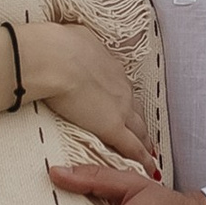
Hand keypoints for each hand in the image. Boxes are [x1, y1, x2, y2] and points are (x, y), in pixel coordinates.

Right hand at [18, 21, 153, 166]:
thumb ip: (77, 43)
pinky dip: (142, 159)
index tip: (126, 108)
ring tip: (150, 153)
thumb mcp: (74, 35)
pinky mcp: (112, 127)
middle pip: (135, 110)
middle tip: (146, 135)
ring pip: (139, 129)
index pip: (122, 89)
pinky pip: (132, 148)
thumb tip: (71, 39)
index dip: (125, 100)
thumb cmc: (58, 45)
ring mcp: (119, 109)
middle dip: (141, 123)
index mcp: (111, 68)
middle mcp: (121, 88)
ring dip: (145, 141)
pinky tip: (149, 169)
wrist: (55, 59)